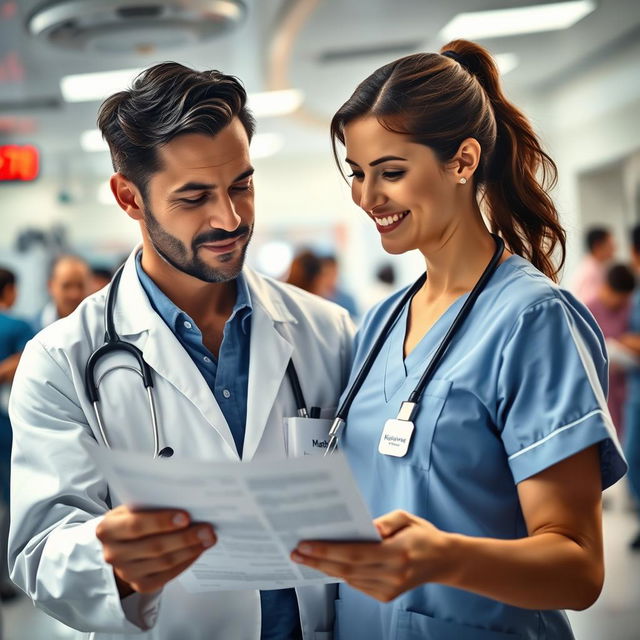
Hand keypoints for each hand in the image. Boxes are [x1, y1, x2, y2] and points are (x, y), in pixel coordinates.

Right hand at [96, 505, 215, 596]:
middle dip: (185, 537)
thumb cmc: (133, 517)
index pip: (136, 525)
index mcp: (108, 529)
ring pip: (164, 562)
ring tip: (208, 538)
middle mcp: (113, 554)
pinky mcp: (140, 585)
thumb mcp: (134, 506)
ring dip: (190, 549)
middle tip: (207, 529)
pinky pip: (167, 575)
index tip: (186, 516)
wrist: (121, 544)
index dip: (162, 521)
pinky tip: (198, 549)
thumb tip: (187, 499)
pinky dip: (186, 561)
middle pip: (154, 546)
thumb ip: (152, 504)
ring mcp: (126, 572)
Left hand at [291, 510, 450, 601]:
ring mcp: (389, 589)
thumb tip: (363, 528)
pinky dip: (340, 574)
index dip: (327, 550)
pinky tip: (326, 564)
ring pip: (349, 579)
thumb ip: (385, 522)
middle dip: (318, 560)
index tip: (305, 545)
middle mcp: (393, 574)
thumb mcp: (406, 517)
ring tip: (305, 557)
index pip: (355, 554)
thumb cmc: (422, 534)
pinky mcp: (386, 596)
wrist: (443, 560)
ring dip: (325, 568)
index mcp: (398, 553)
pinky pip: (357, 585)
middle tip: (296, 552)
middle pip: (347, 569)